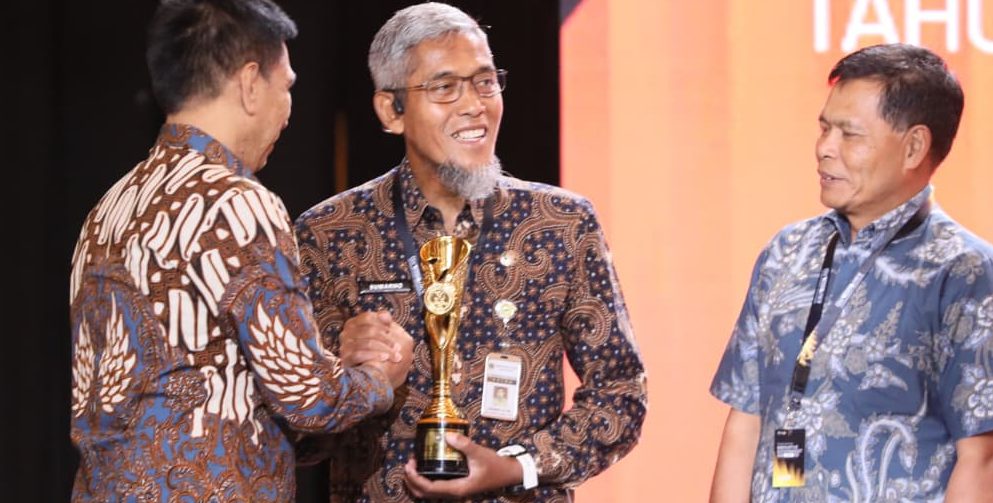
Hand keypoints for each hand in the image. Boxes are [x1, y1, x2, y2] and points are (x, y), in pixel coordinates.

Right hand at [339, 311, 402, 366]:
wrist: (374, 377)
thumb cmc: (380, 352)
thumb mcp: (384, 335)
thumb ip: (384, 323)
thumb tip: (384, 315)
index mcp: (354, 324)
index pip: (367, 318)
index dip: (381, 323)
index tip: (392, 330)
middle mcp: (346, 333)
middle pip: (368, 331)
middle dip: (386, 339)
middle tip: (399, 347)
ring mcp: (344, 347)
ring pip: (366, 343)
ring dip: (384, 349)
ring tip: (396, 356)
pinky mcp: (345, 360)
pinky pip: (359, 355)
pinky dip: (374, 355)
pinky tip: (385, 358)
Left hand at [403, 433, 523, 498]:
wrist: (508, 474)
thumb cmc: (494, 466)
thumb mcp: (479, 453)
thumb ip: (464, 444)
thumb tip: (447, 435)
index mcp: (457, 489)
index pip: (429, 488)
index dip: (416, 478)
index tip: (409, 465)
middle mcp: (454, 493)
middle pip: (424, 494)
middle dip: (412, 481)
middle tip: (408, 464)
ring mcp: (455, 492)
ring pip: (429, 493)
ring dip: (417, 482)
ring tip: (413, 465)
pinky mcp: (456, 486)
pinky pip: (436, 488)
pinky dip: (426, 480)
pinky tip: (425, 467)